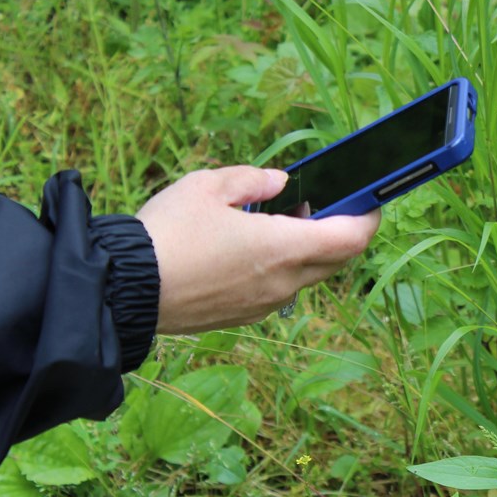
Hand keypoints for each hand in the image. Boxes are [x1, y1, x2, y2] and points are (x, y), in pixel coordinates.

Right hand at [136, 165, 380, 333]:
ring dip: (308, 250)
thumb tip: (279, 183)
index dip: (368, 216)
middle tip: (317, 204)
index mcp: (281, 248)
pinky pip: (281, 291)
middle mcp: (282, 282)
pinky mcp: (245, 316)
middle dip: (339, 231)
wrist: (127, 291)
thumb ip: (253, 180)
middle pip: (336, 260)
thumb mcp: (207, 186)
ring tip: (278, 224)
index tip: (369, 200)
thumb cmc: (167, 234)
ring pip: (308, 276)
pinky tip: (252, 252)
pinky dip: (284, 269)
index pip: (351, 238)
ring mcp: (264, 304)